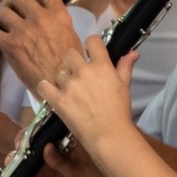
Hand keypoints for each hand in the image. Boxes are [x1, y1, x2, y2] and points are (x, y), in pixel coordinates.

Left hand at [0, 0, 81, 92]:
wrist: (62, 87)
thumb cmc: (69, 68)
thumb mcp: (72, 38)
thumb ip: (59, 24)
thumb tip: (50, 18)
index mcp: (59, 16)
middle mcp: (41, 19)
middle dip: (10, 1)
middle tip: (8, 10)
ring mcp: (25, 31)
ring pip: (2, 10)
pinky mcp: (12, 46)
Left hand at [36, 36, 139, 158]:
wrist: (109, 135)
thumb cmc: (119, 111)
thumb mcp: (124, 86)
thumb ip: (125, 67)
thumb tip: (132, 53)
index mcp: (101, 66)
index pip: (92, 41)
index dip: (90, 45)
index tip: (90, 54)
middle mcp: (84, 71)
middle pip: (70, 54)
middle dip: (73, 63)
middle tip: (78, 76)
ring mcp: (69, 85)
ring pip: (59, 72)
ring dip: (63, 80)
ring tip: (70, 92)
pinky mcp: (58, 100)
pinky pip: (44, 86)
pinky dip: (46, 88)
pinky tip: (52, 93)